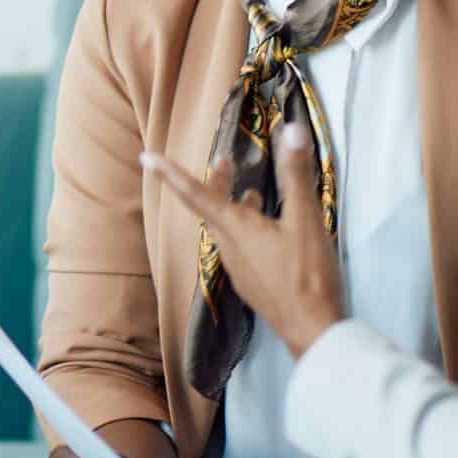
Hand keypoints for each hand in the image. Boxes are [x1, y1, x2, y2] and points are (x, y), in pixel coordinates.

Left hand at [143, 124, 345, 356]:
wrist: (311, 329)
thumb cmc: (306, 274)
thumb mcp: (306, 220)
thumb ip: (296, 174)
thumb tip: (289, 128)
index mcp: (234, 228)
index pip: (195, 193)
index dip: (170, 173)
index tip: (146, 158)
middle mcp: (229, 246)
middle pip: (211, 209)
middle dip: (215, 182)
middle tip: (225, 162)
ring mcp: (239, 267)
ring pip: (226, 227)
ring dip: (233, 204)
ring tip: (253, 191)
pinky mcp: (252, 281)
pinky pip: (239, 245)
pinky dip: (246, 226)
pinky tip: (268, 227)